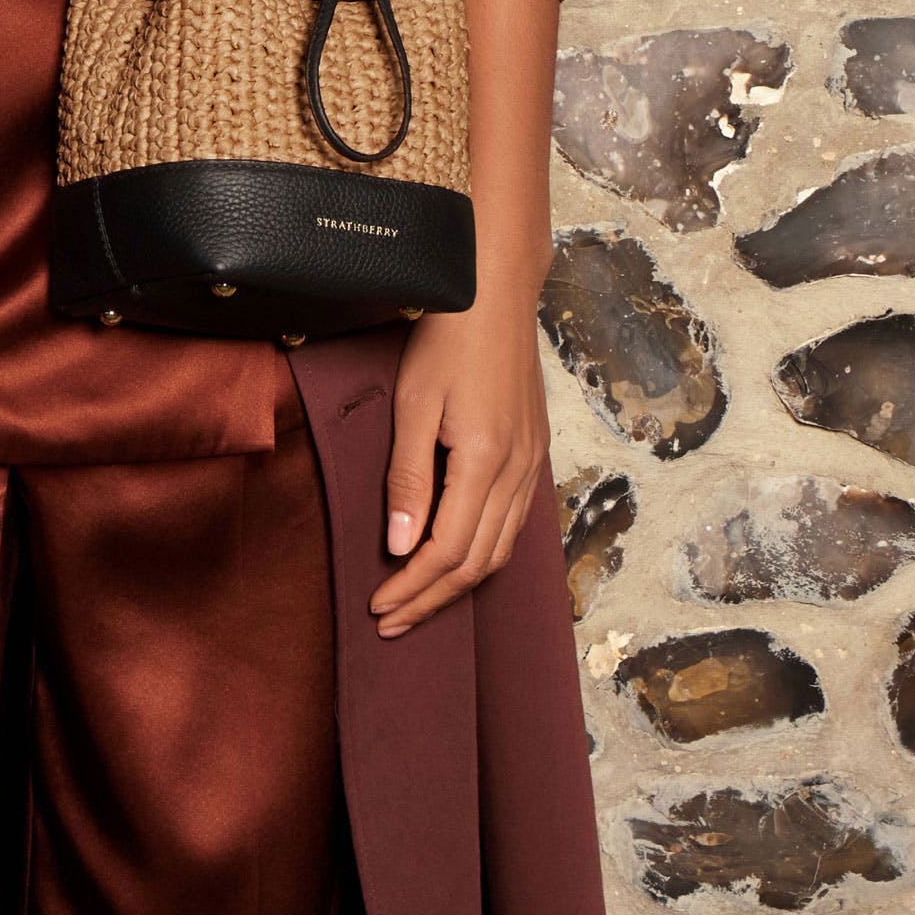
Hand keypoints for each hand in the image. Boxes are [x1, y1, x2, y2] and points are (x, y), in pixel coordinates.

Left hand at [364, 273, 550, 637]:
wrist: (494, 293)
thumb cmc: (447, 340)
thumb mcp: (414, 405)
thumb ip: (409, 479)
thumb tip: (401, 547)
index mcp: (486, 462)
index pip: (447, 552)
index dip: (412, 588)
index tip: (379, 608)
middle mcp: (519, 472)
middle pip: (477, 564)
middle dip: (431, 600)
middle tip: (391, 621)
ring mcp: (533, 465)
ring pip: (502, 550)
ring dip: (458, 585)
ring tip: (419, 602)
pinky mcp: (535, 454)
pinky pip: (515, 525)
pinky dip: (485, 554)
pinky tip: (459, 559)